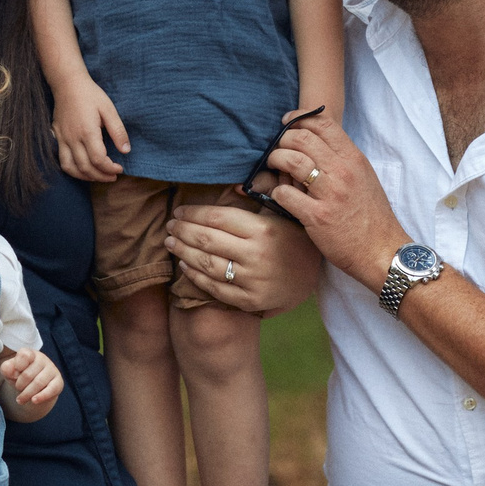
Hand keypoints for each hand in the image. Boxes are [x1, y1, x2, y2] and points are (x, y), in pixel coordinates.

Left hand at [0, 346, 63, 408]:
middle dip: (19, 385)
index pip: (24, 355)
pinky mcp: (58, 382)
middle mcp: (42, 359)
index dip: (17, 366)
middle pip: (28, 374)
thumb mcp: (10, 372)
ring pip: (38, 383)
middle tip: (17, 389)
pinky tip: (34, 401)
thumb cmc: (20, 376)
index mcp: (30, 354)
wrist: (33, 388)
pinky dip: (41, 397)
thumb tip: (10, 370)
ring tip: (20, 400)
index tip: (13, 375)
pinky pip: (51, 390)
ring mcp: (52, 370)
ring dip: (27, 394)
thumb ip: (6, 368)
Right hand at [51, 78, 129, 181]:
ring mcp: (63, 139)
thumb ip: (118, 131)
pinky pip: (62, 161)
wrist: (67, 83)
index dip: (110, 168)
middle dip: (101, 176)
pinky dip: (73, 170)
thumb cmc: (90, 95)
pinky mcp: (57, 137)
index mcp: (88, 132)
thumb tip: (126, 150)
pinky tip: (83, 169)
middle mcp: (73, 138)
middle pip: (86, 168)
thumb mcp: (109, 109)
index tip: (120, 168)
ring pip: (71, 168)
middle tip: (113, 176)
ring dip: (86, 177)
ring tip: (99, 176)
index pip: (99, 160)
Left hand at [168, 199, 324, 312]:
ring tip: (171, 242)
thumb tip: (234, 185)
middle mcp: (256, 255)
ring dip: (183, 252)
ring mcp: (252, 280)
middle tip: (170, 225)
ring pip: (207, 264)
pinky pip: (215, 288)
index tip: (179, 211)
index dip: (193, 213)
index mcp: (263, 229)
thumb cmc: (295, 238)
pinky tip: (184, 265)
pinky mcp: (249, 300)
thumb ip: (263, 195)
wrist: (314, 278)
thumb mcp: (284, 213)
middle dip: (182, 231)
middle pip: (207, 240)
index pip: (218, 218)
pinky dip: (195, 276)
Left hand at [255, 118, 408, 288]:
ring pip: (291, 161)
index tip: (287, 123)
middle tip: (277, 149)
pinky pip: (285, 194)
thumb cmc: (372, 216)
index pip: (323, 124)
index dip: (299, 118)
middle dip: (282, 140)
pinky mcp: (317, 217)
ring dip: (275, 160)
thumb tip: (315, 144)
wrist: (382, 251)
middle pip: (302, 138)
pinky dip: (276, 191)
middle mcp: (342, 172)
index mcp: (354, 159)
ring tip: (273, 167)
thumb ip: (342, 159)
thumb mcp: (364, 178)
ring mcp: (330, 194)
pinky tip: (278, 195)